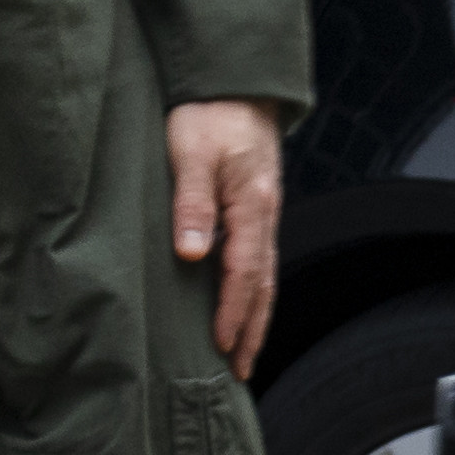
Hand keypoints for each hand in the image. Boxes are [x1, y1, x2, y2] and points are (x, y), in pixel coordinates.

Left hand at [165, 97, 282, 378]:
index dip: (233, 312)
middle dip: (252, 329)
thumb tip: (191, 254)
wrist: (235, 84)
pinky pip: (256, 259)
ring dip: (255, 315)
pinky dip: (252, 290)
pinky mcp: (253, 207)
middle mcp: (264, 215)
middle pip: (262, 284)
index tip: (221, 345)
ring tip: (242, 351)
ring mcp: (262, 212)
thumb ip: (192, 203)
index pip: (244, 273)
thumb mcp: (190, 153)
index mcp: (252, 206)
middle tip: (239, 370)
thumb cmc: (208, 115)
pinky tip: (241, 304)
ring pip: (263, 275)